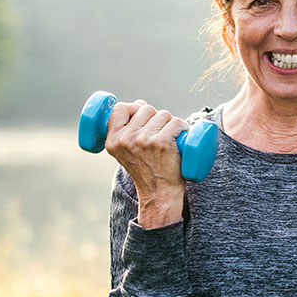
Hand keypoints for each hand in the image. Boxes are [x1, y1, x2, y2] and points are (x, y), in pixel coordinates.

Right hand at [105, 99, 188, 227]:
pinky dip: (183, 127)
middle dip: (156, 117)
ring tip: (170, 139)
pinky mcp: (162, 143)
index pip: (119, 109)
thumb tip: (139, 103)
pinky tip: (182, 137)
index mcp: (113, 141)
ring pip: (163, 114)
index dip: (133, 108)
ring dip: (171, 123)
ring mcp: (144, 140)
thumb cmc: (147, 169)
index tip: (142, 116)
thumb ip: (128, 129)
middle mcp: (126, 140)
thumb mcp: (127, 151)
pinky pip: (176, 122)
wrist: (159, 193)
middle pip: (146, 109)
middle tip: (160, 135)